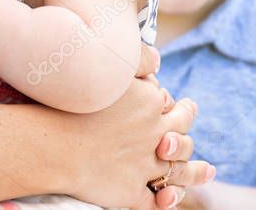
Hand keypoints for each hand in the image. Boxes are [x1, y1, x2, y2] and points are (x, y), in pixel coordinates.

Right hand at [63, 46, 213, 208]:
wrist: (49, 145)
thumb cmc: (70, 104)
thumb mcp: (108, 71)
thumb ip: (136, 61)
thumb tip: (158, 59)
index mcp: (150, 104)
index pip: (168, 103)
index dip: (167, 102)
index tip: (165, 101)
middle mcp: (155, 136)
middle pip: (182, 134)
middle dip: (187, 129)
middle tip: (187, 124)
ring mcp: (145, 166)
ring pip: (179, 170)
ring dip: (195, 171)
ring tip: (207, 170)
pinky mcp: (132, 192)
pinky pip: (157, 200)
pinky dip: (166, 200)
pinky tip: (170, 196)